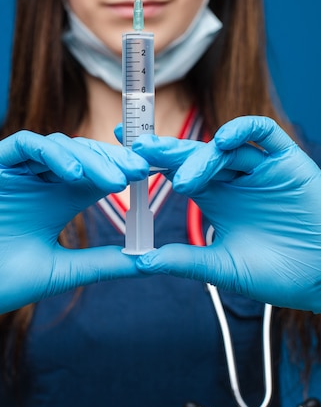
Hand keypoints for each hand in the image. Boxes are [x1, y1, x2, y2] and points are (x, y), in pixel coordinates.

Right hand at [0, 131, 148, 354]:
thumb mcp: (60, 270)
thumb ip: (102, 262)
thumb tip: (149, 262)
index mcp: (55, 201)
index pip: (96, 176)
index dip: (123, 171)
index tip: (152, 177)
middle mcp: (37, 182)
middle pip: (82, 157)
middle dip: (112, 161)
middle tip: (139, 171)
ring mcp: (13, 171)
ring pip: (57, 146)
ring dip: (87, 158)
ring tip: (112, 180)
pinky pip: (22, 145)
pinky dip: (50, 153)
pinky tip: (73, 175)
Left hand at [132, 116, 320, 311]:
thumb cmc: (280, 275)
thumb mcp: (225, 268)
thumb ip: (185, 261)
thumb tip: (139, 261)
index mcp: (214, 197)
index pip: (175, 170)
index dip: (150, 160)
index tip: (119, 153)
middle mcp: (232, 178)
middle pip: (193, 155)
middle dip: (165, 151)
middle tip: (138, 149)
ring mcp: (259, 167)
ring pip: (223, 148)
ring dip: (200, 158)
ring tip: (182, 180)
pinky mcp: (286, 160)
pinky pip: (264, 134)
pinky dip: (245, 130)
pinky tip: (225, 139)